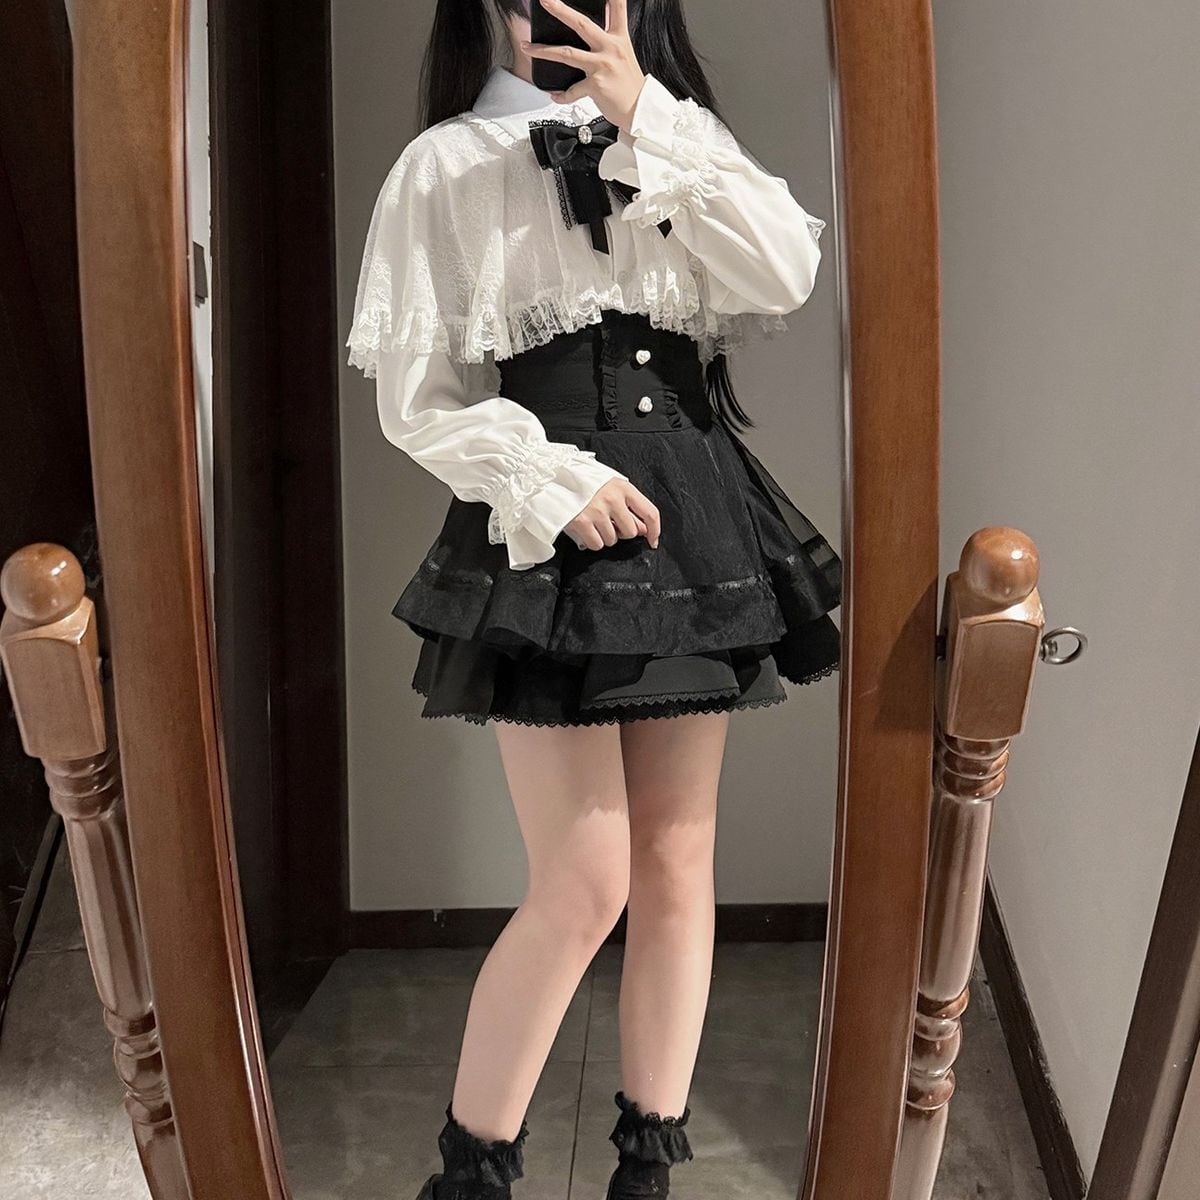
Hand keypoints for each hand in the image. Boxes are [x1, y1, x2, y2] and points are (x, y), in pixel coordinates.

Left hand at [522, 0, 646, 131]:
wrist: (639, 110)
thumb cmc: (629, 84)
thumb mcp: (624, 53)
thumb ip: (612, 35)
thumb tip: (601, 21)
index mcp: (619, 38)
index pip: (616, 7)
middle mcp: (610, 48)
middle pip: (581, 23)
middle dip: (560, 10)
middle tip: (546, 0)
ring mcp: (602, 66)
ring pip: (567, 54)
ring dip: (544, 50)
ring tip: (527, 47)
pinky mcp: (595, 86)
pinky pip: (571, 90)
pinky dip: (561, 95)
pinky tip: (554, 94)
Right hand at [566, 478, 660, 550]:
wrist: (554, 478)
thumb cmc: (585, 483)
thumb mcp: (610, 486)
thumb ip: (628, 505)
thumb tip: (643, 529)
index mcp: (623, 487)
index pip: (650, 513)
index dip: (655, 531)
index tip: (652, 541)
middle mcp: (612, 499)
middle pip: (631, 532)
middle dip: (622, 532)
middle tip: (610, 524)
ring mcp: (597, 511)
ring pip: (612, 540)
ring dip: (605, 536)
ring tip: (594, 523)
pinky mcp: (582, 522)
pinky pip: (597, 544)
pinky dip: (592, 541)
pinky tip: (587, 529)